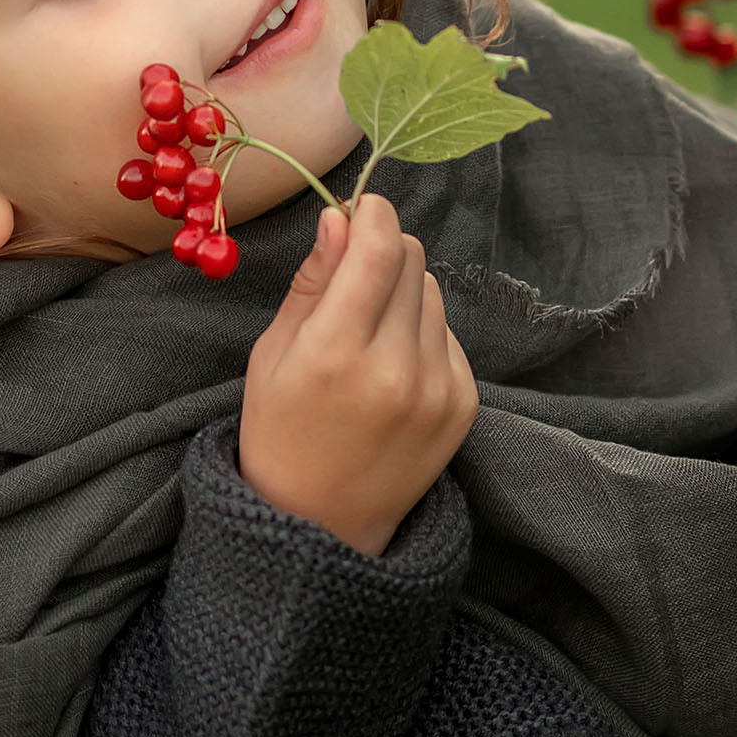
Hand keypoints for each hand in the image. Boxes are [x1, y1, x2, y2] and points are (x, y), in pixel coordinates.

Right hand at [239, 194, 477, 555]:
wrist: (319, 528)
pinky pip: (449, 334)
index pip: (380, 248)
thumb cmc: (280, 434)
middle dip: (383, 251)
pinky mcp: (465, 404)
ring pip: (434, 292)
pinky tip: (390, 368)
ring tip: (368, 334)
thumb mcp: (272, 355)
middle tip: (354, 275)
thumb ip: (312, 283)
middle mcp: (396, 368)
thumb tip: (339, 218)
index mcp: (336, 352)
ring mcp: (439, 388)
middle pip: (411, 260)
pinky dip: (422, 333)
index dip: (373, 214)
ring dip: (404, 293)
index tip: (360, 208)